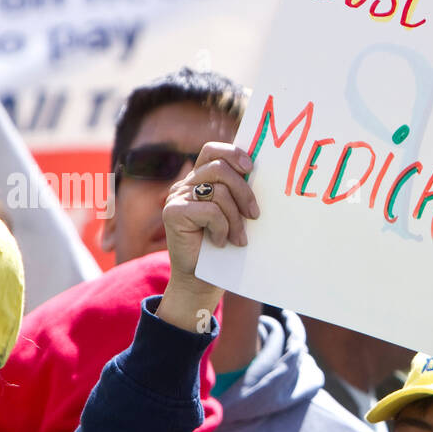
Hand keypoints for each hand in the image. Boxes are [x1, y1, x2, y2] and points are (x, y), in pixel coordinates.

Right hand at [157, 143, 259, 332]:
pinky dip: (221, 228)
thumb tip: (259, 174)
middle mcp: (185, 185)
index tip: (251, 168)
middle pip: (220, 168)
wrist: (201, 280)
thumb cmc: (223, 248)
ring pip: (219, 191)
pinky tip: (219, 242)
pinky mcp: (173, 213)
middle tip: (255, 216)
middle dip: (244, 192)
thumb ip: (238, 193)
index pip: (212, 151)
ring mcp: (177, 197)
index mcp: (200, 180)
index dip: (233, 154)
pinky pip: (210, 210)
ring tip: (238, 238)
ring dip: (235, 218)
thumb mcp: (234, 215)